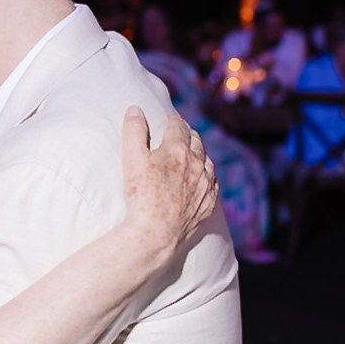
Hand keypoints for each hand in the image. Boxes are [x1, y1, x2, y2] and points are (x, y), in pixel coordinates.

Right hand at [116, 107, 219, 266]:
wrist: (155, 234)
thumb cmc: (141, 197)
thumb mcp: (132, 161)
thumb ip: (133, 132)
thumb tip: (135, 110)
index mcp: (178, 150)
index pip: (178, 127)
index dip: (173, 120)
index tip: (170, 118)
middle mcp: (197, 164)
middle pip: (196, 141)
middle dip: (187, 134)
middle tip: (180, 132)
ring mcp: (205, 184)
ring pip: (207, 160)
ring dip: (199, 153)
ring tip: (192, 152)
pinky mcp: (209, 203)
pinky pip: (212, 182)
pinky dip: (207, 174)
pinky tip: (202, 176)